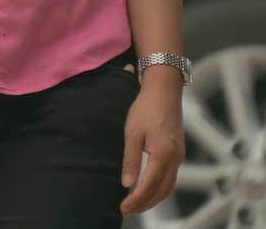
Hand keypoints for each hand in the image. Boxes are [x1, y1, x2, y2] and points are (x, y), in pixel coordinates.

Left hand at [120, 79, 184, 215]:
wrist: (163, 92)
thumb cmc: (146, 108)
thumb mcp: (132, 133)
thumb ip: (131, 159)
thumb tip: (127, 183)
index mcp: (163, 155)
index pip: (149, 185)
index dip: (136, 199)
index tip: (123, 207)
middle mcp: (175, 159)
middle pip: (162, 191)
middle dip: (145, 204)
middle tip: (127, 210)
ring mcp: (178, 156)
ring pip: (168, 186)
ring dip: (153, 198)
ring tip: (136, 204)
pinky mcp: (177, 152)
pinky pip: (170, 177)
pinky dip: (159, 188)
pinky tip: (148, 189)